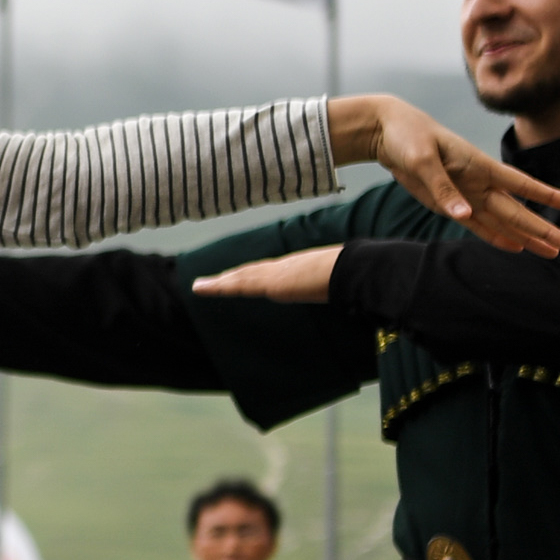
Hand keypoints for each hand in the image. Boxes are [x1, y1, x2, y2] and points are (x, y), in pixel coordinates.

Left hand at [191, 245, 341, 304]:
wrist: (353, 269)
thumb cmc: (355, 276)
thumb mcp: (346, 283)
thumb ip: (345, 287)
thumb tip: (359, 293)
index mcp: (300, 268)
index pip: (271, 271)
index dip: (254, 273)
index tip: (240, 276)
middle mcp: (283, 267)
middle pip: (250, 272)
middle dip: (231, 277)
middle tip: (211, 281)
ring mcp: (275, 273)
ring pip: (240, 277)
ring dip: (219, 282)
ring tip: (200, 285)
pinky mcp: (268, 282)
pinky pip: (237, 285)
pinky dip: (218, 287)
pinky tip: (200, 288)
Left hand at [334, 96, 559, 255]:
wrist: (389, 133)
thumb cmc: (409, 138)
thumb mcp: (423, 160)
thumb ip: (443, 188)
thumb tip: (465, 215)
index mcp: (480, 166)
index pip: (523, 184)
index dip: (549, 196)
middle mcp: (480, 184)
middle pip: (519, 212)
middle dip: (545, 230)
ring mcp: (467, 195)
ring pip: (504, 221)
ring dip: (528, 238)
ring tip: (551, 253)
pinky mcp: (450, 205)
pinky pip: (478, 226)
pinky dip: (497, 237)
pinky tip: (517, 248)